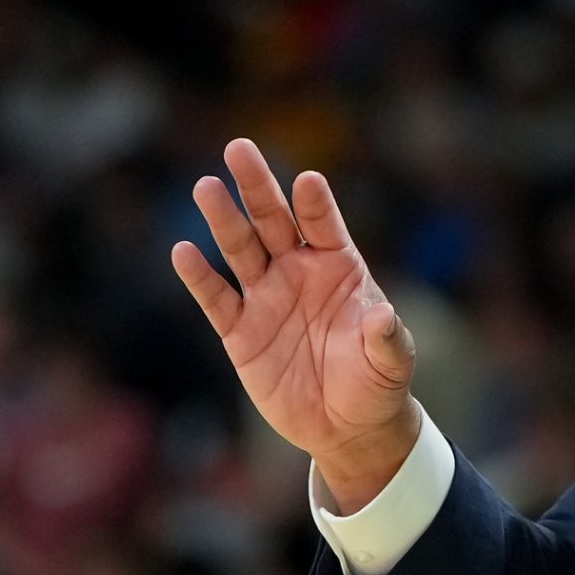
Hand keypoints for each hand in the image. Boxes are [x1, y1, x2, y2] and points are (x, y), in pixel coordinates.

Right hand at [172, 138, 419, 512]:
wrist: (347, 426)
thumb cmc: (377, 382)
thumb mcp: (392, 361)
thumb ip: (387, 337)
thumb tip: (382, 316)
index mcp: (341, 267)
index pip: (326, 225)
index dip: (317, 204)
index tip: (307, 181)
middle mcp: (300, 272)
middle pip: (275, 221)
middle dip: (258, 187)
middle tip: (240, 148)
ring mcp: (268, 298)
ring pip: (241, 249)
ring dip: (224, 219)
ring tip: (206, 186)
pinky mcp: (241, 332)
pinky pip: (217, 300)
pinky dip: (199, 277)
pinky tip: (183, 251)